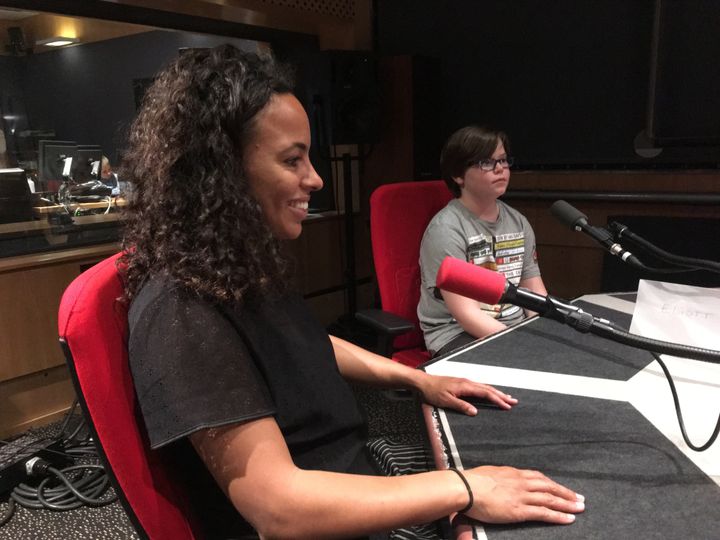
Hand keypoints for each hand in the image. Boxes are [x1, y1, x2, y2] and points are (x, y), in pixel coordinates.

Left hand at [417, 374, 516, 414]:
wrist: (423, 382)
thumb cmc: (432, 392)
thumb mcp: (446, 401)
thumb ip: (461, 406)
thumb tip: (475, 412)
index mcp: (465, 386)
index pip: (485, 393)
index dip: (497, 399)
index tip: (507, 405)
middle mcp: (467, 382)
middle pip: (488, 389)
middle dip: (501, 395)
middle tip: (514, 401)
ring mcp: (465, 382)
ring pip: (484, 387)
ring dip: (496, 393)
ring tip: (506, 398)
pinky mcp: (461, 384)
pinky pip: (478, 387)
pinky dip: (487, 391)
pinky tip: (490, 394)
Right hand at [463, 466, 584, 524]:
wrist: (467, 488)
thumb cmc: (472, 481)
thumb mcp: (490, 474)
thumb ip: (500, 478)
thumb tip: (501, 482)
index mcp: (514, 474)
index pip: (538, 478)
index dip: (552, 484)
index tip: (561, 488)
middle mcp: (522, 483)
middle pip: (549, 487)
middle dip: (566, 493)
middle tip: (579, 498)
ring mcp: (522, 496)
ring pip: (550, 499)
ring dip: (567, 504)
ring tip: (580, 508)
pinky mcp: (520, 510)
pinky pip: (544, 513)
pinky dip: (558, 516)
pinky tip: (569, 519)